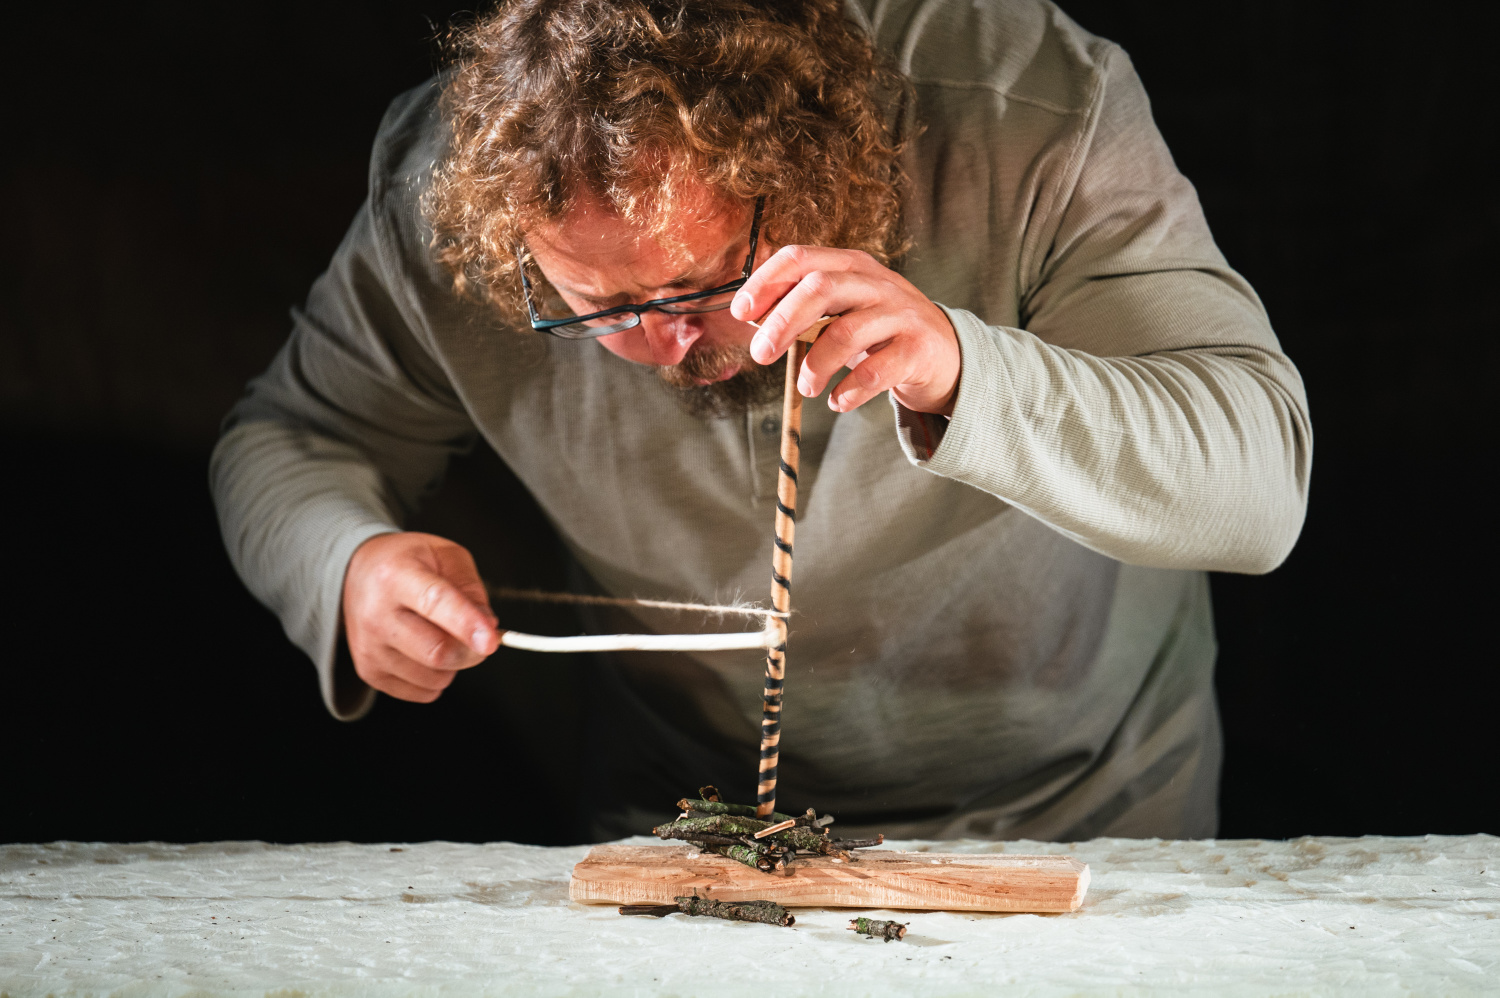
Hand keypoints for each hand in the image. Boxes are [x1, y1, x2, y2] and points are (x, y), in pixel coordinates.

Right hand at [342, 532, 499, 702]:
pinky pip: (425, 692)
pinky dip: (437, 676)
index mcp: (396, 576)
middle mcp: (376, 615)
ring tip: (438, 634)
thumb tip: (488, 630)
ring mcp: (369, 648)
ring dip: (453, 663)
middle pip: (438, 652)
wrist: (356, 574)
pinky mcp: (369, 673)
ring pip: (435, 677)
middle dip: (472, 650)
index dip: (466, 624)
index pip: (435, 603)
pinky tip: (423, 649)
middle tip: (478, 635)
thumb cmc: (408, 563)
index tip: (491, 641)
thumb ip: (472, 589)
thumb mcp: (446, 555)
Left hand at [732, 246, 960, 415]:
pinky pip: (874, 374)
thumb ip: (806, 308)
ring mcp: (900, 314)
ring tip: (807, 388)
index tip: (740, 313)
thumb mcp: (845, 309)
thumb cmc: (880, 332)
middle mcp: (876, 283)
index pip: (800, 258)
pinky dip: (847, 392)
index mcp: (851, 265)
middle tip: (760, 355)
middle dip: (782, 322)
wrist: (947, 353)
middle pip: (820, 289)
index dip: (765, 282)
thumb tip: (753, 318)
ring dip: (815, 366)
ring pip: (846, 333)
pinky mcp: (917, 350)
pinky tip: (837, 401)